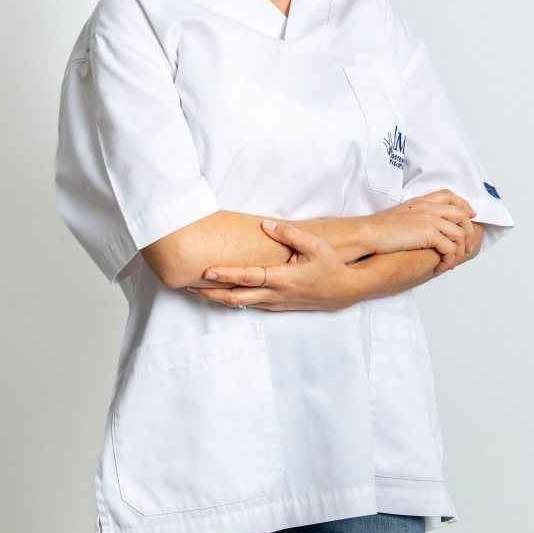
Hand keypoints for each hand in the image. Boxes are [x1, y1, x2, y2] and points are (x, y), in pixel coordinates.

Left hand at [185, 220, 352, 311]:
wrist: (344, 291)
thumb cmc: (329, 266)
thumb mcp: (314, 246)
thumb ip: (289, 234)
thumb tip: (266, 225)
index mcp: (282, 278)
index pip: (248, 278)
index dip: (227, 275)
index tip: (207, 270)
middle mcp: (275, 294)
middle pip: (236, 297)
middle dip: (212, 292)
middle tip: (190, 285)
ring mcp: (275, 304)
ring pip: (240, 305)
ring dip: (219, 298)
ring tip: (198, 289)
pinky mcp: (276, 307)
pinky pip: (250, 305)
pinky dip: (233, 300)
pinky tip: (222, 293)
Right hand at [369, 189, 477, 271]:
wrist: (368, 233)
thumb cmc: (379, 229)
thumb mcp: (400, 214)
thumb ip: (415, 215)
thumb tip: (425, 229)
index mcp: (421, 201)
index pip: (449, 195)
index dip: (464, 205)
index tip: (470, 216)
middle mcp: (429, 208)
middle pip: (462, 215)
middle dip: (469, 233)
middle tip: (467, 248)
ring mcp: (430, 219)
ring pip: (460, 233)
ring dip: (460, 251)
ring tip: (453, 262)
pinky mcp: (429, 233)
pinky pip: (450, 248)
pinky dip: (450, 260)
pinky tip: (442, 267)